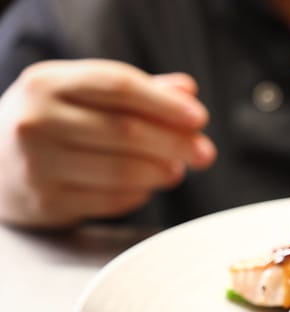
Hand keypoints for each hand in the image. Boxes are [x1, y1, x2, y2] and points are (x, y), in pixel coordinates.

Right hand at [0, 59, 215, 226]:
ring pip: (123, 170)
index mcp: (47, 83)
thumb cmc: (51, 126)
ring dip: (161, 172)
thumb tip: (186, 90)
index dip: (165, 103)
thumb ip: (136, 92)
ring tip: (177, 170)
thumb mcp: (81, 96)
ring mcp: (38, 164)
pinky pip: (113, 199)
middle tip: (205, 154)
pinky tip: (146, 186)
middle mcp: (36, 121)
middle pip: (126, 131)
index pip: (119, 86)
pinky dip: (140, 193)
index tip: (199, 118)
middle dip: (176, 143)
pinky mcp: (48, 202)